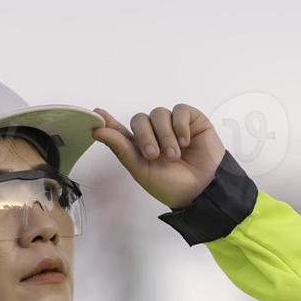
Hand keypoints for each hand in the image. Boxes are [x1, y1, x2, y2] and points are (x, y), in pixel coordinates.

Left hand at [92, 104, 224, 209]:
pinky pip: (179, 111)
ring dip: (165, 136)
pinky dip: (180, 126)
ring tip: (175, 155)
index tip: (97, 115)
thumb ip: (121, 149)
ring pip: (159, 114)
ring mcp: (173, 125)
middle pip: (140, 119)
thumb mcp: (141, 170)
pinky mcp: (191, 120)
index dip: (108, 122)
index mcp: (140, 147)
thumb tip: (97, 130)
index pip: (121, 130)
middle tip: (154, 155)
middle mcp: (154, 134)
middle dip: (145, 136)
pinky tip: (185, 141)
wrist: (203, 190)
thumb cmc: (173, 185)